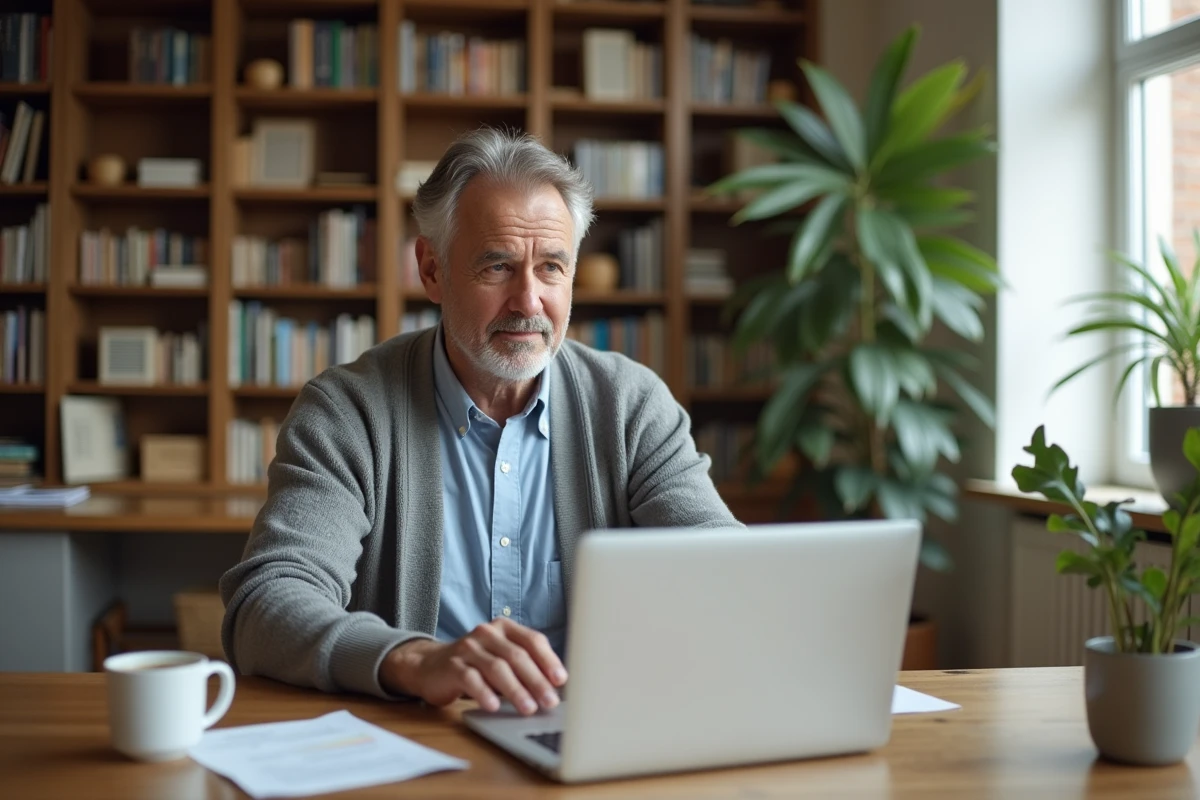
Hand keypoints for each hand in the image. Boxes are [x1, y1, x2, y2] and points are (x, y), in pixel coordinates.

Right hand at [381, 618, 567, 714]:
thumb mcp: (502, 659)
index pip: (532, 640)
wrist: (431, 666)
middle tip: (549, 701)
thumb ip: (524, 667)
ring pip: (496, 668)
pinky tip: (494, 706)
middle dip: (536, 680)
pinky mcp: (452, 665)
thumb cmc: (476, 665)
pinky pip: (471, 679)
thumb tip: (554, 689)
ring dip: (515, 690)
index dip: (548, 660)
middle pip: (517, 656)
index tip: (561, 680)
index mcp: (504, 628)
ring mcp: (468, 648)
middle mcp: (487, 633)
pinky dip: (484, 693)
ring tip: (528, 708)